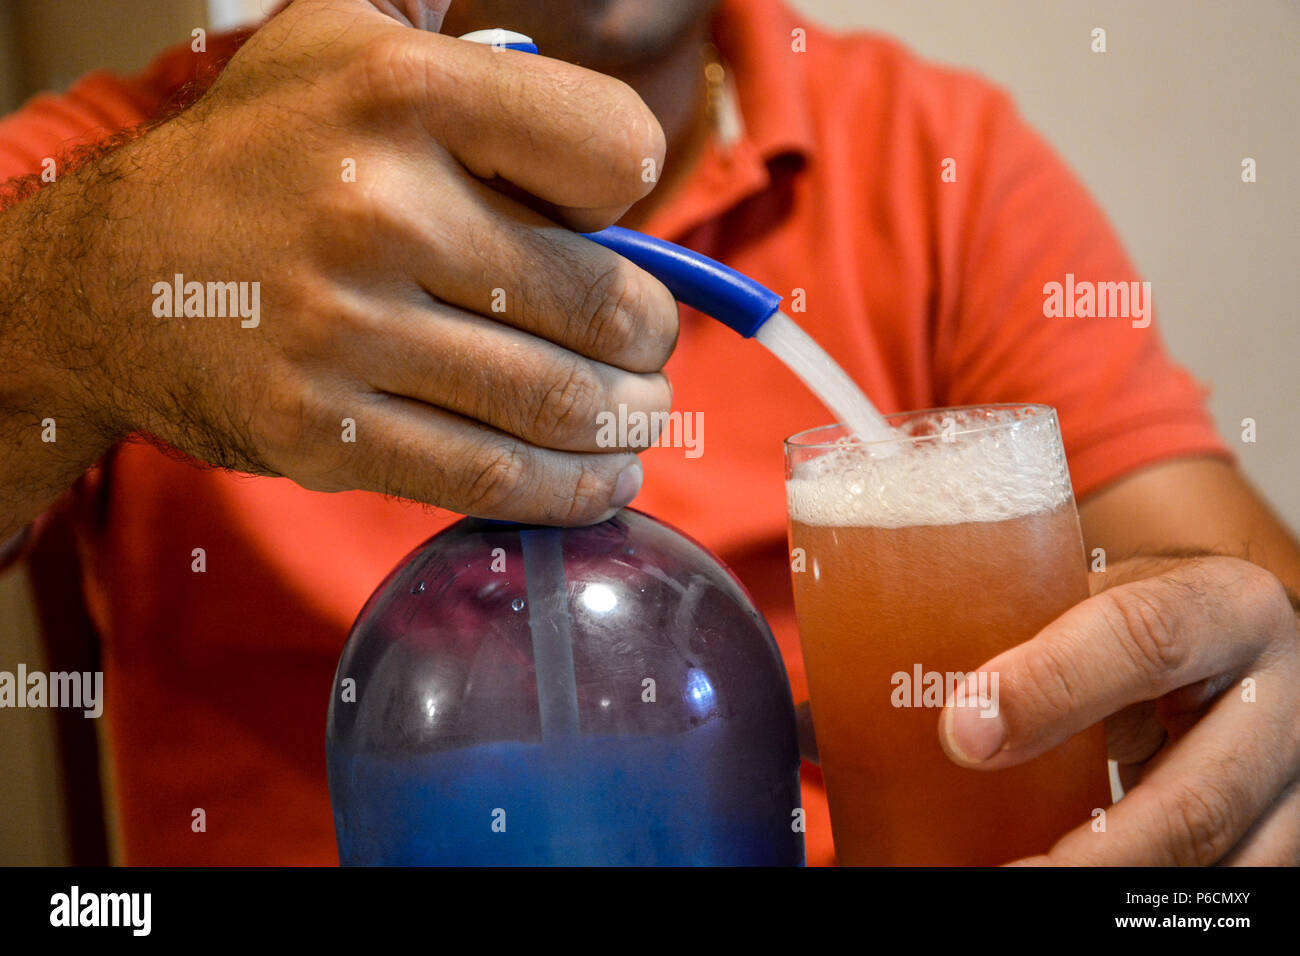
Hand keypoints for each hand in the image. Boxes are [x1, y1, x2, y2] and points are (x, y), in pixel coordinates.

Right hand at [27, 0, 674, 525]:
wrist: (109, 276)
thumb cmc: (259, 155)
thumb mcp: (344, 42)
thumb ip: (475, 59)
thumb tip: (606, 126)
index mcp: (402, 91)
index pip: (611, 148)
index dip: (630, 187)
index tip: (606, 218)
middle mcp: (376, 207)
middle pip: (599, 301)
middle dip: (650, 339)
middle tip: (651, 351)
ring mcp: (344, 330)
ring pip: (555, 402)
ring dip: (626, 425)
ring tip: (639, 420)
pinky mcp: (321, 431)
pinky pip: (486, 476)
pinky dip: (566, 491)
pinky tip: (598, 482)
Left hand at [940, 554, 1299, 864]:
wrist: (1233, 657)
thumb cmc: (1142, 625)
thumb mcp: (1101, 602)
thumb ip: (1031, 635)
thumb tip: (919, 708)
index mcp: (1227, 608)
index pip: (1144, 640)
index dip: (1050, 689)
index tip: (964, 736)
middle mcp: (1286, 697)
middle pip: (1195, 802)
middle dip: (1086, 856)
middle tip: (999, 877)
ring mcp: (1299, 784)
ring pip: (1219, 868)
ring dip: (1112, 891)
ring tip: (1017, 886)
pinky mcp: (1291, 840)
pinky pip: (1226, 888)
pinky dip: (1141, 902)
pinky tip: (1070, 886)